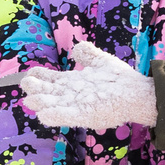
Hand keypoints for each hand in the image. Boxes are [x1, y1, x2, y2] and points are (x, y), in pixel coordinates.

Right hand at [17, 41, 157, 129]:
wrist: (137, 93)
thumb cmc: (119, 80)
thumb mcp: (101, 62)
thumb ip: (87, 54)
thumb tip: (76, 48)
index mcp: (70, 83)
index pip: (48, 79)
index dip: (36, 76)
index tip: (29, 74)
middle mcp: (70, 95)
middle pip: (46, 92)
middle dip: (34, 89)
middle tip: (27, 84)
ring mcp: (76, 106)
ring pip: (52, 105)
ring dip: (41, 103)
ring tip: (31, 100)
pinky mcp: (85, 115)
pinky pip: (66, 116)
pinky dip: (55, 116)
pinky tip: (45, 114)